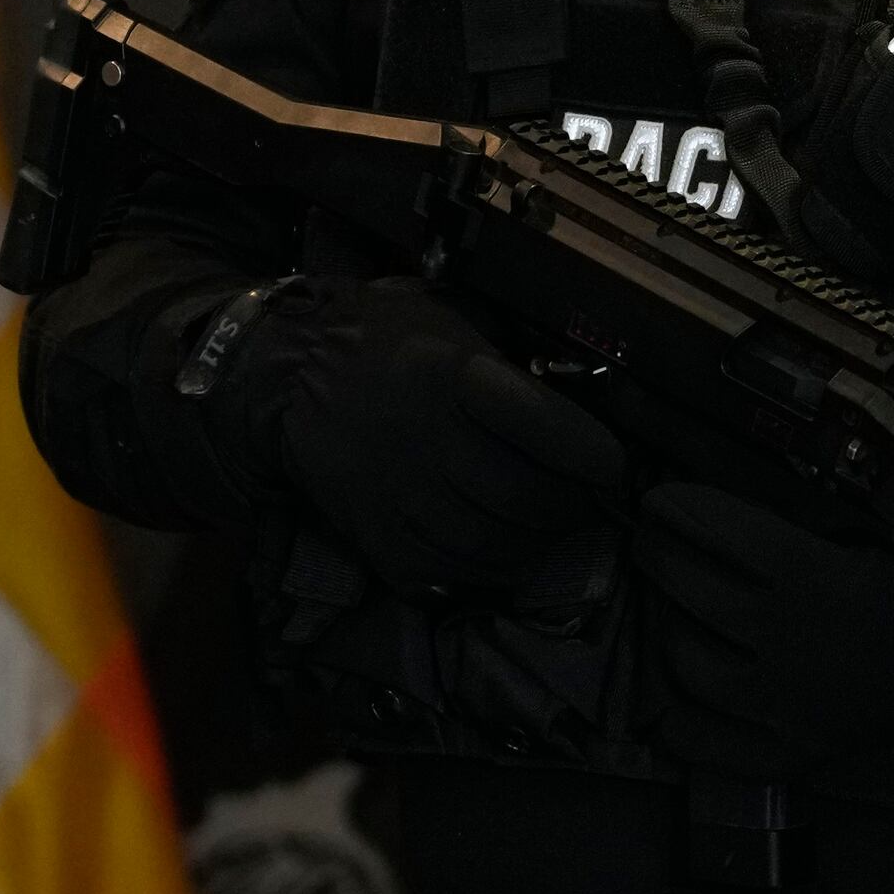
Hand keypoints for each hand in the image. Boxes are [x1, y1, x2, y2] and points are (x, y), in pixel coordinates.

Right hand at [208, 276, 626, 593]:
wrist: (285, 374)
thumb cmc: (381, 341)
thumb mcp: (448, 322)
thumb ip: (510, 363)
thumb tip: (578, 406)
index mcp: (455, 376)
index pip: (552, 432)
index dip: (595, 458)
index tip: (609, 467)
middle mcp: (428, 437)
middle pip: (529, 498)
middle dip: (570, 508)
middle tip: (579, 502)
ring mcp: (397, 493)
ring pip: (493, 544)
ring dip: (532, 545)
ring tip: (539, 529)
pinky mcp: (374, 533)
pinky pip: (447, 571)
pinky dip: (483, 570)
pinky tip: (494, 551)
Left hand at [631, 479, 893, 761]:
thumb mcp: (878, 540)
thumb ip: (803, 527)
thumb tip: (733, 510)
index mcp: (808, 577)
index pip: (712, 530)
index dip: (675, 510)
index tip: (658, 501)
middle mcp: (783, 639)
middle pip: (688, 590)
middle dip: (659, 557)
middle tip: (650, 543)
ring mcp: (784, 702)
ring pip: (687, 665)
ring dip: (670, 630)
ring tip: (672, 612)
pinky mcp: (795, 750)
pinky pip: (714, 745)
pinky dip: (684, 726)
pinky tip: (672, 707)